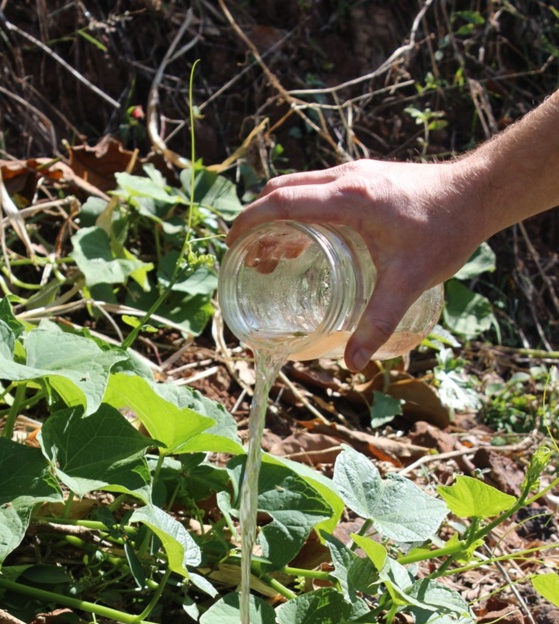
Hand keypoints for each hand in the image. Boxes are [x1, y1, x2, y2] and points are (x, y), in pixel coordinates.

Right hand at [226, 159, 486, 370]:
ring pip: (300, 185)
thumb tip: (353, 364)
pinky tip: (313, 239)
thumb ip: (377, 323)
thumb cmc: (444, 230)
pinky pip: (320, 187)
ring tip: (274, 251)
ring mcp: (356, 173)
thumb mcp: (407, 282)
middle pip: (282, 190)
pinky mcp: (368, 176)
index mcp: (345, 198)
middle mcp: (345, 178)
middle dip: (257, 220)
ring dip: (279, 212)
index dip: (248, 222)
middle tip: (249, 257)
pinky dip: (302, 208)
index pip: (280, 202)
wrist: (479, 193)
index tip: (231, 246)